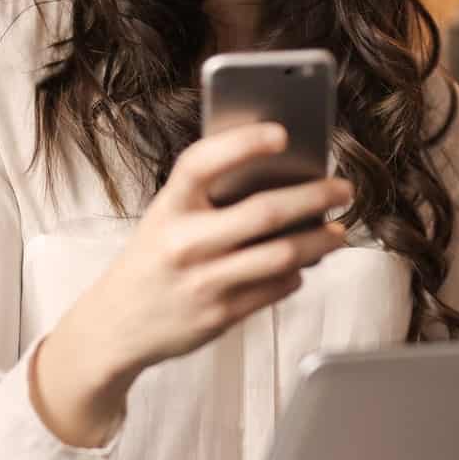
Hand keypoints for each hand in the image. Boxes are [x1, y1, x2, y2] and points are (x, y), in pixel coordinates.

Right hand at [31, 122, 351, 445]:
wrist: (116, 326)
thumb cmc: (151, 261)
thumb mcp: (164, 219)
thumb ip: (208, 199)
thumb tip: (278, 178)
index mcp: (168, 208)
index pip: (203, 163)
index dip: (243, 143)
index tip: (282, 133)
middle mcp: (184, 243)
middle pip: (263, 213)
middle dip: (314, 197)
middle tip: (343, 189)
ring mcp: (204, 282)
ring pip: (281, 255)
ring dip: (319, 241)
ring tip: (338, 232)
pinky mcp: (220, 315)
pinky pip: (276, 288)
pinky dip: (297, 273)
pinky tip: (303, 265)